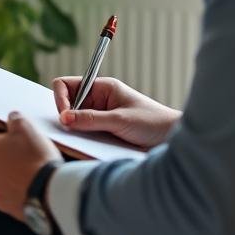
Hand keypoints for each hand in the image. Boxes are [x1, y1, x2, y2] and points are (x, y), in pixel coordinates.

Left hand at [0, 112, 62, 221]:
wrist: (49, 192)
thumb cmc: (36, 158)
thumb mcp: (27, 128)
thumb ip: (15, 119)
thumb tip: (11, 119)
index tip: (4, 127)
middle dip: (1, 151)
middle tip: (21, 150)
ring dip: (7, 172)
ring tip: (27, 170)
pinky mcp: (4, 205)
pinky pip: (6, 193)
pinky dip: (15, 189)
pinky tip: (29, 185)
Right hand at [51, 76, 180, 148]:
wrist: (173, 140)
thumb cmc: (153, 122)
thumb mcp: (120, 120)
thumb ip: (90, 119)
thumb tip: (63, 119)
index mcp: (102, 88)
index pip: (67, 85)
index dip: (60, 99)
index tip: (63, 118)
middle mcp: (98, 101)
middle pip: (68, 104)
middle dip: (65, 117)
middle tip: (70, 132)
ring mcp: (100, 117)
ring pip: (75, 122)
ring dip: (76, 132)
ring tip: (83, 142)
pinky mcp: (104, 133)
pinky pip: (85, 136)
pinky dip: (83, 141)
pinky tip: (91, 149)